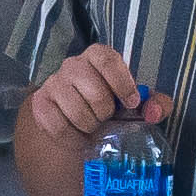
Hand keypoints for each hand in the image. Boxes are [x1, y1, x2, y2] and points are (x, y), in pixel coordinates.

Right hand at [27, 46, 165, 147]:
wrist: (76, 119)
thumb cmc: (110, 105)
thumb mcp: (136, 103)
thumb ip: (155, 104)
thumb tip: (155, 112)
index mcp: (97, 57)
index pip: (107, 60)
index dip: (122, 84)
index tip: (132, 103)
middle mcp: (72, 65)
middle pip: (94, 89)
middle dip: (105, 111)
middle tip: (107, 118)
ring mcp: (53, 83)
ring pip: (76, 110)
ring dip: (90, 126)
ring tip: (93, 127)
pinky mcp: (40, 104)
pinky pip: (58, 125)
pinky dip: (73, 138)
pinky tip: (79, 138)